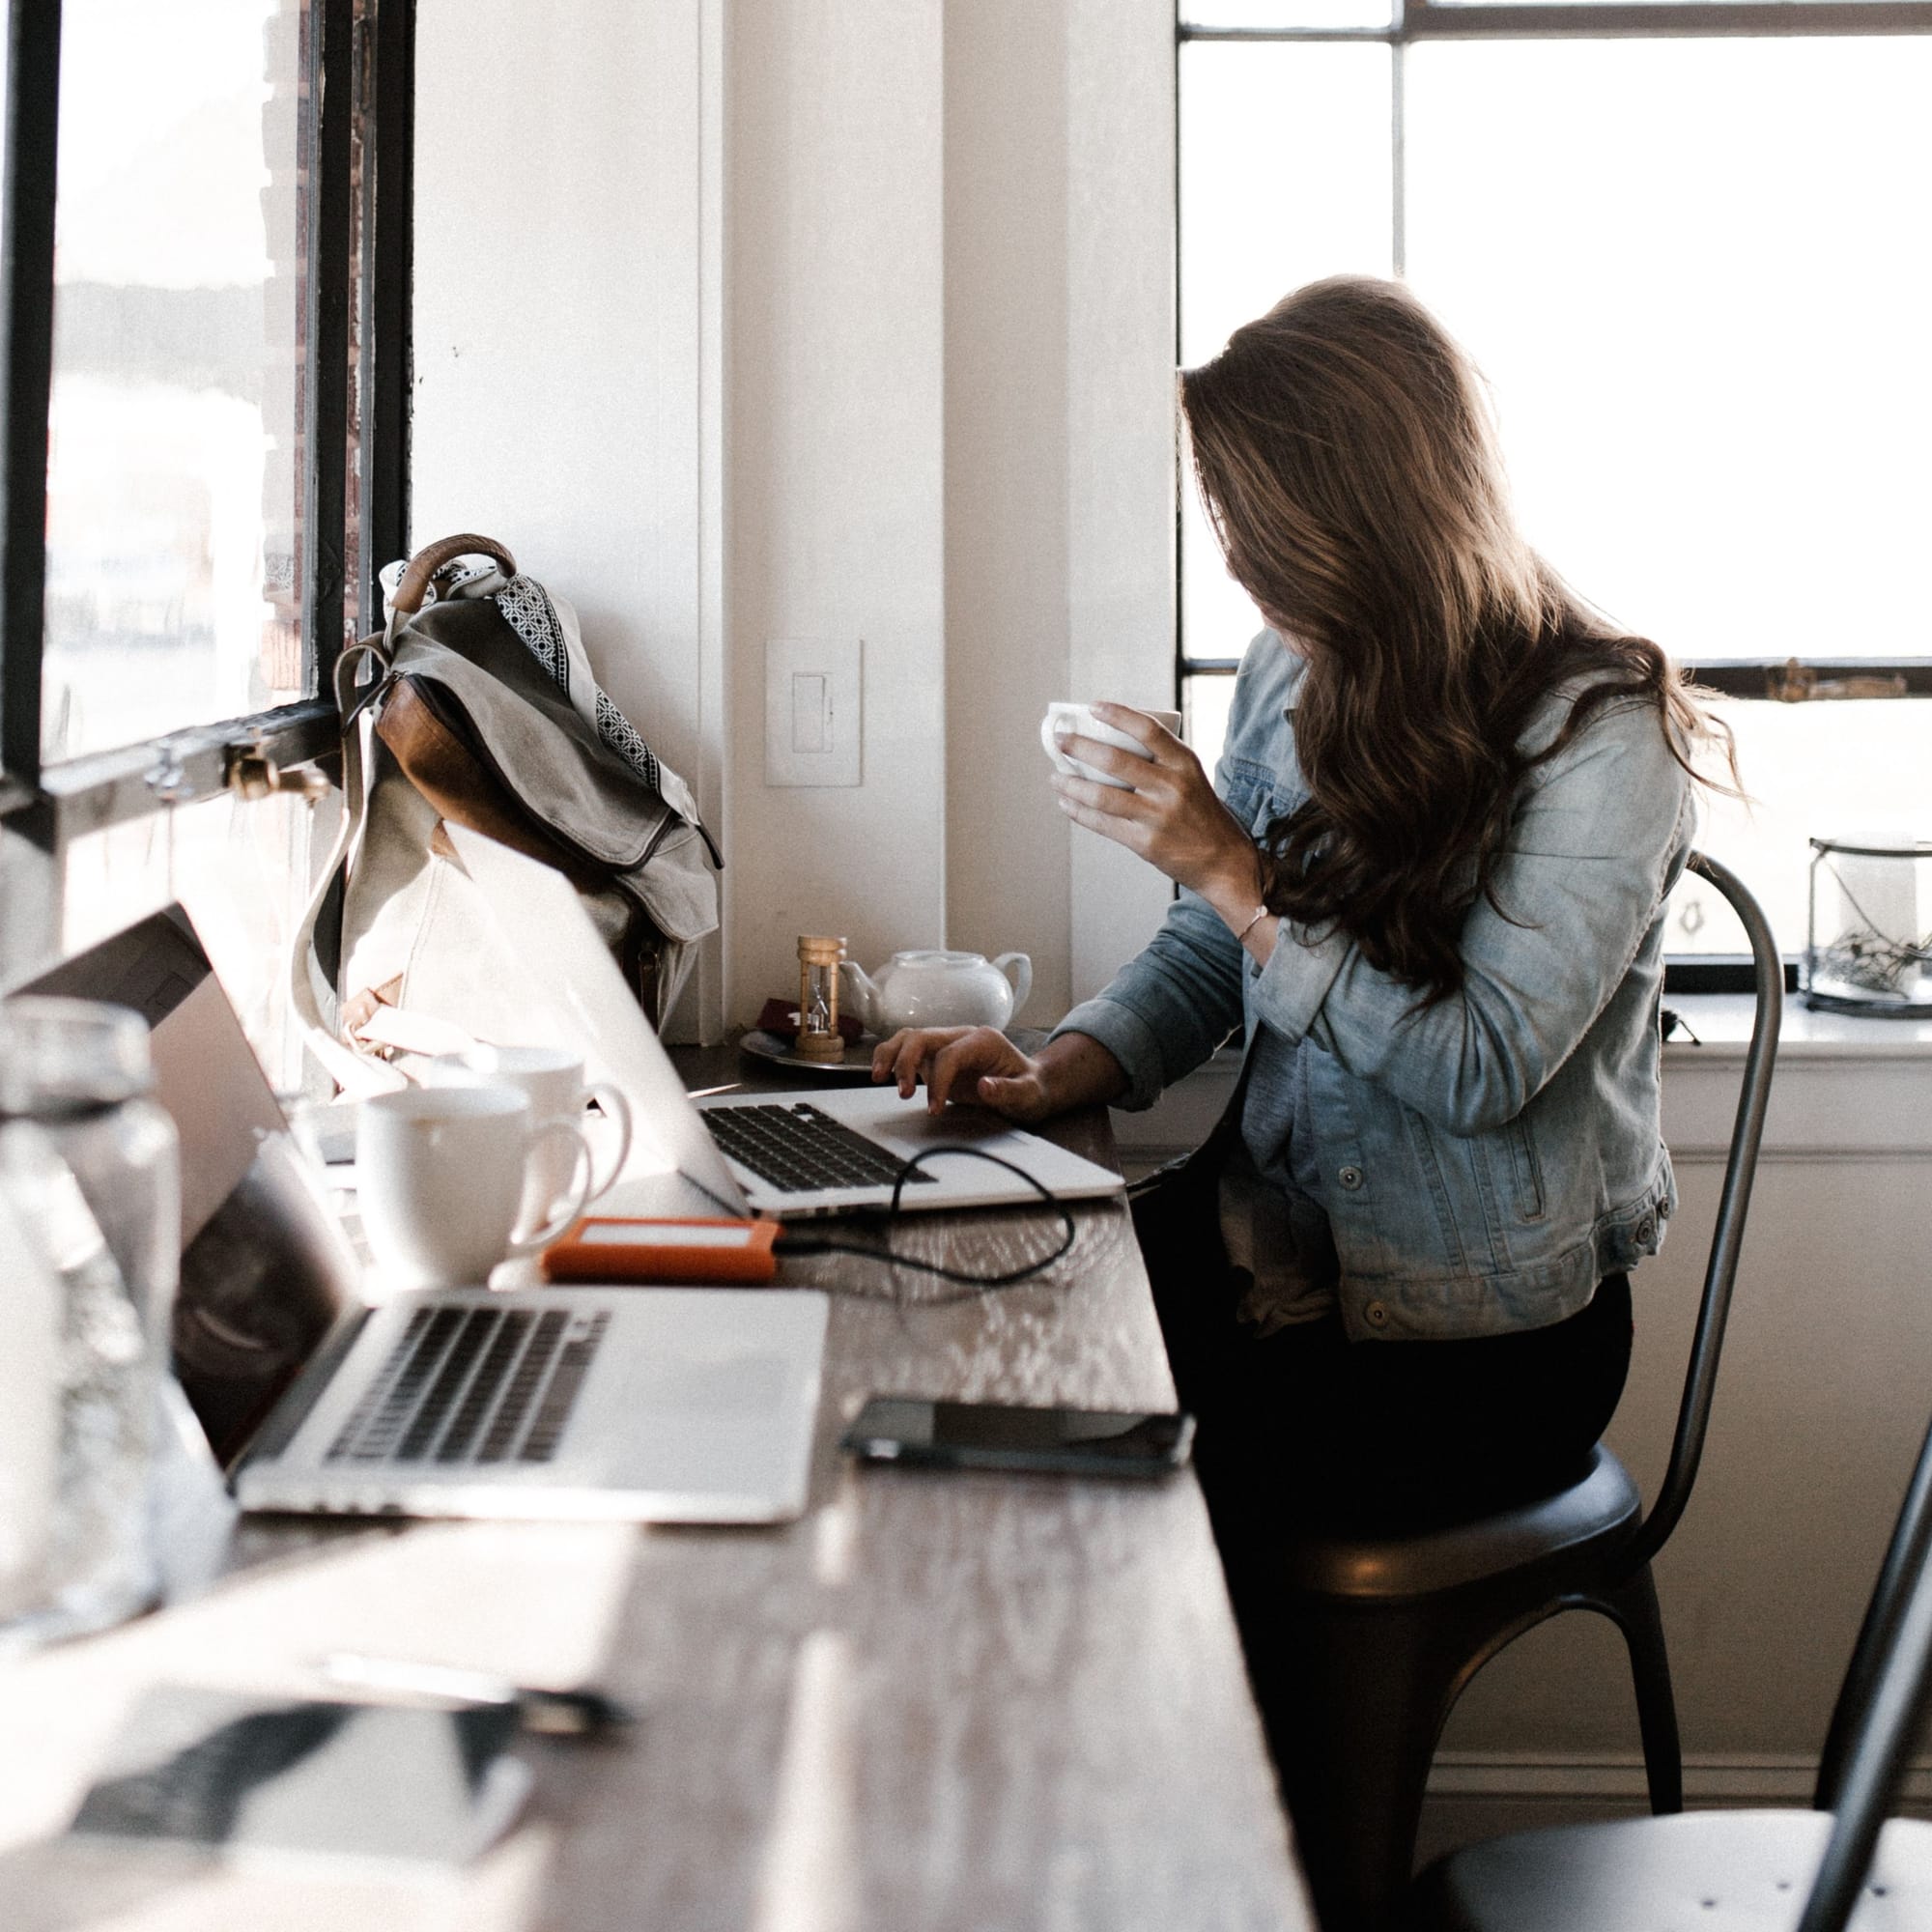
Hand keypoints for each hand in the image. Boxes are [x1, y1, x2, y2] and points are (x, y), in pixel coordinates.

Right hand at [871, 1026, 1055, 1120]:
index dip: (938, 1081)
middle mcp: (962, 1036)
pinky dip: (891, 1059)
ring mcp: (947, 1044)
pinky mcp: (936, 1057)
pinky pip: (907, 1050)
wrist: (1031, 1084)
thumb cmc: (1030, 1088)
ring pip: (909, 1037)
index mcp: (984, 1041)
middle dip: (906, 1063)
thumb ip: (1009, 1091)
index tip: (934, 1108)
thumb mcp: (1030, 1094)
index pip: (950, 1054)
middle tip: (902, 1093)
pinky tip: (882, 1075)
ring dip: (891, 1055)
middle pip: (922, 1037)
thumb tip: (985, 1086)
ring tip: (877, 1077)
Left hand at [1051, 703, 1260, 911]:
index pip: (1147, 729)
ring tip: (1055, 776)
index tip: (1093, 706)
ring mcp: (1157, 816)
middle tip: (1060, 740)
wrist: (1224, 860)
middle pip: (1115, 760)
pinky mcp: (1145, 842)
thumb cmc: (1201, 813)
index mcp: (1184, 763)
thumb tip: (1111, 742)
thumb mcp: (1191, 778)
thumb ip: (1161, 761)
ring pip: (1102, 795)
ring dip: (1071, 784)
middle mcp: (1171, 786)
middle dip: (1080, 747)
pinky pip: (1103, 823)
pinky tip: (1066, 803)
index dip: (1117, 714)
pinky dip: (1079, 812)